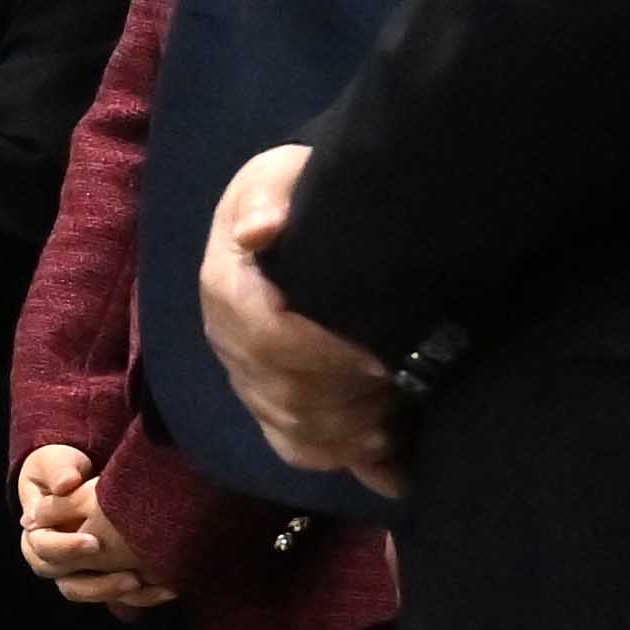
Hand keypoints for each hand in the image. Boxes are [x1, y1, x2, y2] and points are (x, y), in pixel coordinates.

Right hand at [17, 444, 176, 613]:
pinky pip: (118, 598)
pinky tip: (166, 590)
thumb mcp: (56, 462)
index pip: (44, 550)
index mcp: (35, 534)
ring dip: (119, 594)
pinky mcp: (103, 577)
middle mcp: (54, 561)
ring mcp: (78, 573)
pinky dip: (142, 597)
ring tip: (146, 585)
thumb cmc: (62, 467)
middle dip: (100, 584)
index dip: (67, 549)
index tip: (95, 542)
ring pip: (94, 595)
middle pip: (70, 585)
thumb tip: (66, 484)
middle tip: (131, 577)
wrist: (80, 475)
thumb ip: (58, 470)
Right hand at [202, 145, 403, 491]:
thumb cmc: (294, 194)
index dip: (324, 357)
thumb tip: (257, 230)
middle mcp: (227, 341)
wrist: (295, 218)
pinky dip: (346, 456)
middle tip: (405, 382)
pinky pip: (299, 450)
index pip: (266, 339)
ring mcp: (247, 379)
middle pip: (283, 394)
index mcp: (225, 286)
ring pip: (294, 429)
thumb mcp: (280, 173)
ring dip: (353, 429)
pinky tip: (391, 451)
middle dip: (349, 397)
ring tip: (402, 409)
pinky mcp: (271, 406)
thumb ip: (269, 193)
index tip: (380, 357)